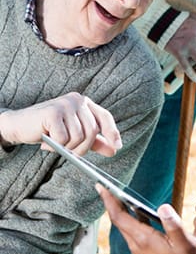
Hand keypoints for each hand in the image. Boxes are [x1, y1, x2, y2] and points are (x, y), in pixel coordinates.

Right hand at [0, 92, 120, 156]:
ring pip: (78, 136)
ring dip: (67, 148)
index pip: (105, 117)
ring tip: (55, 144)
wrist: (20, 125)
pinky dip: (56, 145)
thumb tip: (113, 150)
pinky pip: (64, 138)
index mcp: (85, 103)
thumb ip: (94, 141)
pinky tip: (47, 142)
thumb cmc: (49, 129)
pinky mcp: (53, 112)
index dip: (112, 132)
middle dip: (82, 148)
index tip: (117, 147)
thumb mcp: (75, 135)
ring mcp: (65, 104)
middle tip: (69, 152)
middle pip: (92, 131)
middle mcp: (77, 100)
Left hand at [97, 184, 195, 253]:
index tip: (102, 187)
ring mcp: (139, 249)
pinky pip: (131, 231)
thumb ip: (174, 225)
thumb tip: (163, 207)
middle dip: (111, 203)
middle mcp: (138, 245)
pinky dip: (129, 218)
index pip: (120, 217)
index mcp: (145, 240)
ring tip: (118, 196)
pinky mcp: (144, 251)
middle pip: (118, 221)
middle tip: (106, 187)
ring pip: (124, 226)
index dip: (110, 201)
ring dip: (119, 210)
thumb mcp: (186, 244)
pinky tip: (136, 213)